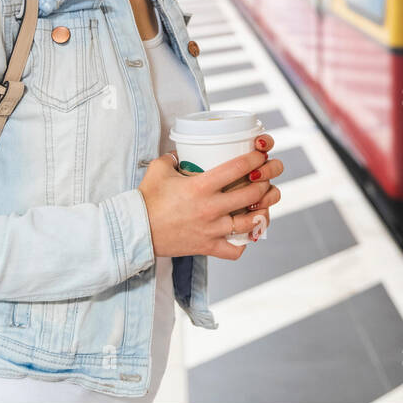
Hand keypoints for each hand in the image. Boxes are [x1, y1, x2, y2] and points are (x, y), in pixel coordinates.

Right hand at [136, 134, 283, 259]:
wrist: (136, 230)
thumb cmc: (146, 199)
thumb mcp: (158, 169)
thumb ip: (172, 157)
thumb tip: (181, 152)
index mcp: (201, 186)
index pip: (237, 168)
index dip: (255, 159)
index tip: (261, 154)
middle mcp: (210, 208)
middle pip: (251, 193)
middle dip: (265, 182)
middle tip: (267, 176)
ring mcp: (211, 230)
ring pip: (250, 222)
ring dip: (261, 211)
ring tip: (263, 204)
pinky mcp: (207, 247)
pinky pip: (234, 250)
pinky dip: (243, 243)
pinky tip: (244, 234)